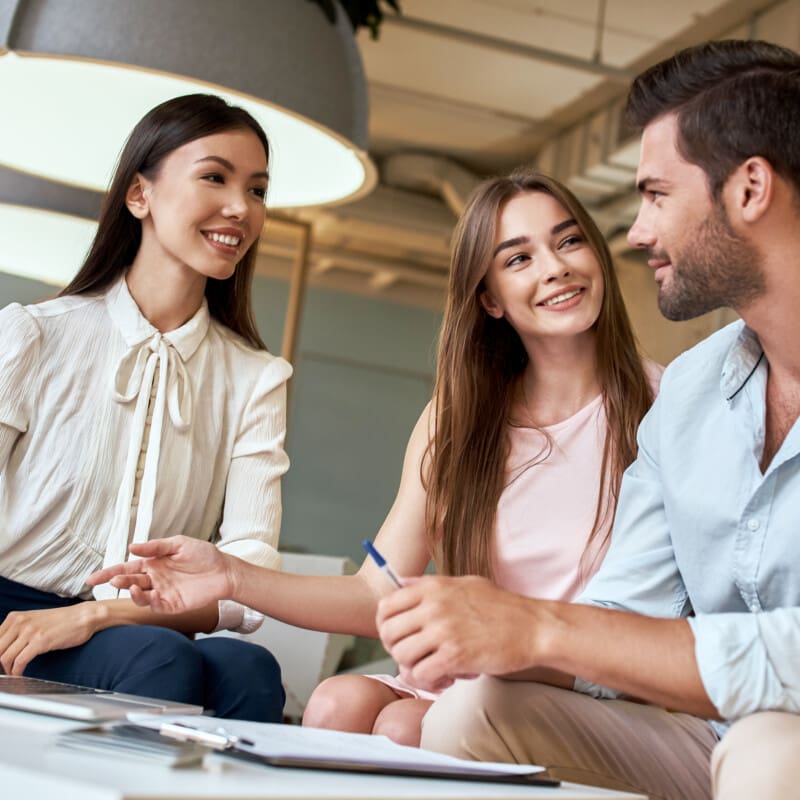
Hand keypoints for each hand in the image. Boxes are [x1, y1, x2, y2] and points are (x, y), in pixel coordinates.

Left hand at [0, 604, 100, 674]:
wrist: (84, 616)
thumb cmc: (62, 621)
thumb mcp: (34, 621)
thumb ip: (17, 632)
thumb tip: (4, 649)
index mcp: (15, 617)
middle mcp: (20, 622)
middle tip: (4, 671)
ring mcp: (30, 631)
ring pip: (4, 658)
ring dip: (7, 671)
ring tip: (13, 674)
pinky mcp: (40, 641)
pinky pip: (19, 662)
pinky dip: (16, 672)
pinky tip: (20, 674)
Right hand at [86, 535, 232, 613]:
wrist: (224, 571)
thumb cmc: (204, 555)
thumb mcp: (179, 544)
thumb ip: (155, 546)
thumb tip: (131, 547)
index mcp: (153, 563)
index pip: (126, 568)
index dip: (108, 573)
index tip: (92, 579)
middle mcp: (154, 579)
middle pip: (129, 581)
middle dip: (117, 582)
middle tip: (112, 580)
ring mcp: (161, 592)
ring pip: (138, 595)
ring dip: (129, 591)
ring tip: (125, 585)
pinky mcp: (171, 604)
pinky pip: (153, 605)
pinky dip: (144, 600)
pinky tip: (141, 592)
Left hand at [376, 575, 540, 691]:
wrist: (534, 627)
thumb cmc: (502, 607)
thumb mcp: (464, 583)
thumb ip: (430, 584)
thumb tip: (401, 582)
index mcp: (432, 587)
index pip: (385, 606)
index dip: (385, 626)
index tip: (398, 637)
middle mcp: (433, 606)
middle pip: (388, 634)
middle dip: (397, 650)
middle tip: (415, 656)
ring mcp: (444, 631)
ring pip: (401, 656)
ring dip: (413, 668)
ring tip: (433, 668)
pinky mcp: (455, 656)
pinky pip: (421, 674)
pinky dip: (429, 681)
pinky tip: (446, 678)